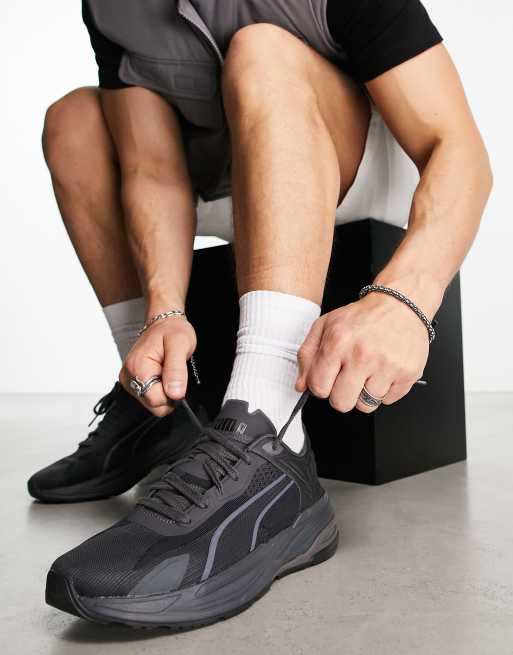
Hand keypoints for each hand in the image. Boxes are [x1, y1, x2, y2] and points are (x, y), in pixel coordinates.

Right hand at [119, 317, 196, 416]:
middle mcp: (128, 375)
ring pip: (152, 403)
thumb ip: (177, 371)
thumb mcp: (180, 345)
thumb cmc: (172, 330)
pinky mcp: (132, 382)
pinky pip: (149, 396)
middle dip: (168, 392)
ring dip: (164, 390)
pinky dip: (159, 388)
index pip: (156, 400)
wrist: (165, 323)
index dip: (172, 392)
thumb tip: (175, 394)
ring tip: (166, 370)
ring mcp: (128, 379)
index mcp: (137, 367)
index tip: (175, 375)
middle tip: (171, 371)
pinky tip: (161, 373)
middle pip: (153, 404)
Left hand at [296, 293, 429, 412]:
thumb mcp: (326, 326)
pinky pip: (388, 401)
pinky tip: (384, 371)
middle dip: (341, 395)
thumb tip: (301, 385)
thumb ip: (308, 355)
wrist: (400, 304)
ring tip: (368, 372)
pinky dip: (384, 390)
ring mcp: (387, 365)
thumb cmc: (363, 317)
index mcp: (338, 342)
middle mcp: (362, 354)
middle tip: (348, 378)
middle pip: (341, 403)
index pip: (319, 387)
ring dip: (364, 393)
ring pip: (366, 405)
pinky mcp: (407, 373)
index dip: (321, 387)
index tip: (328, 379)